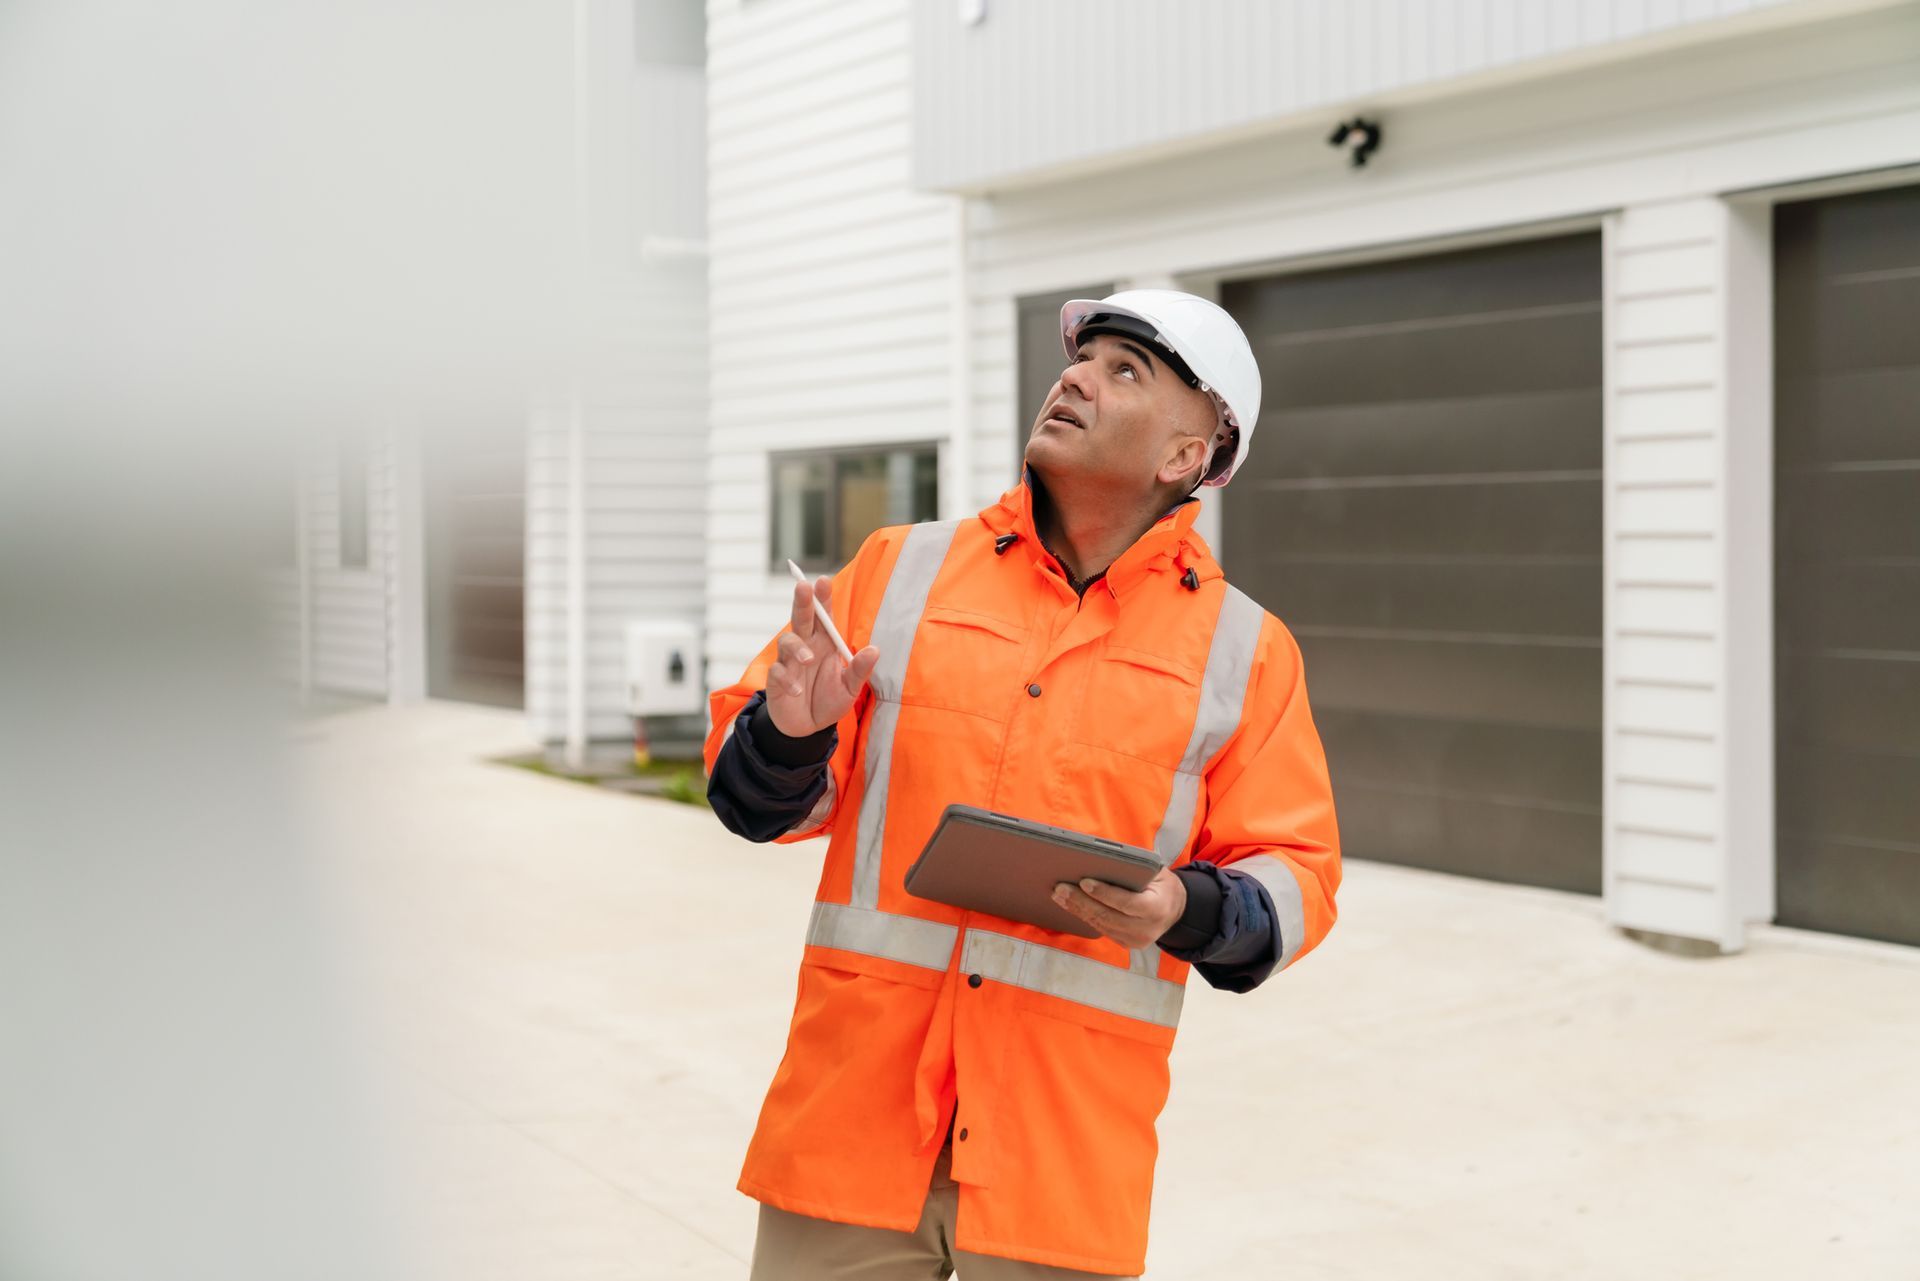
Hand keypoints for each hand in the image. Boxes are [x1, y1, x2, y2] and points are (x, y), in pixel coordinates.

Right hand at [765, 573, 880, 738]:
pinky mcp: (777, 679)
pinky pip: (778, 672)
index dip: (823, 598)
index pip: (824, 616)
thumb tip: (874, 650)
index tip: (823, 581)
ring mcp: (789, 662)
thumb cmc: (828, 701)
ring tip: (808, 660)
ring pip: (786, 641)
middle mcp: (806, 647)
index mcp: (825, 643)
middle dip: (803, 602)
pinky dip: (788, 680)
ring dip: (797, 648)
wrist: (807, 728)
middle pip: (801, 618)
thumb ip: (860, 670)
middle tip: (803, 586)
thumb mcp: (850, 688)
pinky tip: (797, 691)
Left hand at [1052, 867, 1187, 948]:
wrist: (1175, 911)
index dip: (1104, 893)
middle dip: (1081, 901)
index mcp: (1156, 909)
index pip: (1126, 903)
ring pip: (1100, 924)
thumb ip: (1137, 868)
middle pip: (1107, 916)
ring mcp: (1134, 940)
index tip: (1084, 882)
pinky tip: (1070, 905)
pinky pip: (1101, 929)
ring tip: (1059, 895)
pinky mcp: (1125, 943)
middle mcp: (1145, 929)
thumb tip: (1104, 860)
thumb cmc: (1163, 886)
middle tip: (1061, 888)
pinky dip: (1084, 916)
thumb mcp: (1158, 873)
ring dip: (1076, 909)